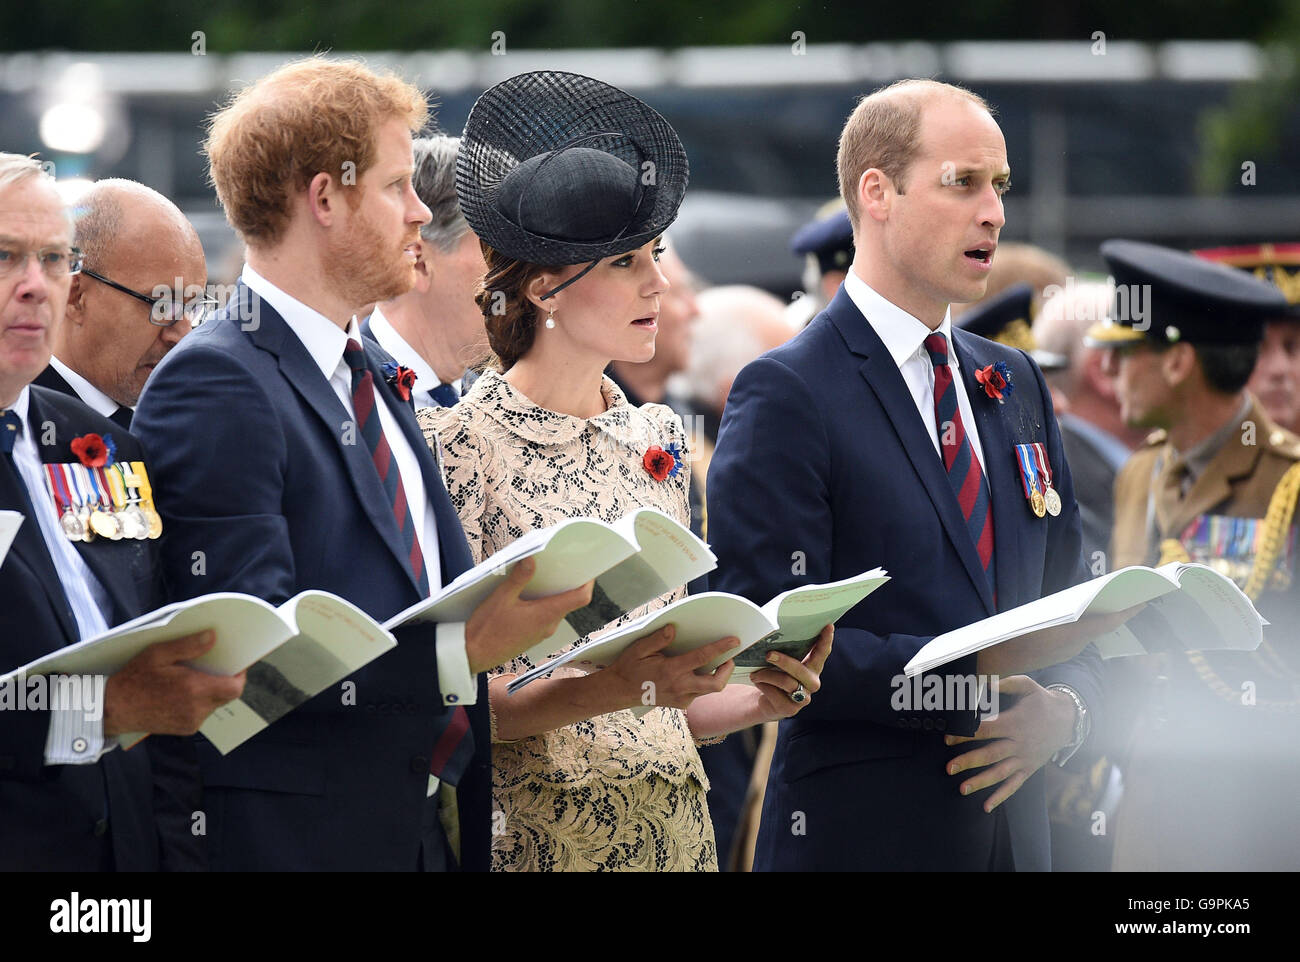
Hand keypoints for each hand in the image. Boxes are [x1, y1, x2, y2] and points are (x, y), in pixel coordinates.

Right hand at [103, 630, 246, 736]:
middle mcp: (196, 709)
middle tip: (213, 666)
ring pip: (216, 704)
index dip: (239, 675)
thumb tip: (212, 637)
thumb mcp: (158, 654)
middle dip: (225, 680)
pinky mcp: (185, 729)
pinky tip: (184, 692)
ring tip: (193, 679)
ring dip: (211, 691)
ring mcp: (191, 722)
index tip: (236, 663)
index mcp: (193, 690)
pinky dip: (200, 701)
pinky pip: (203, 712)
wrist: (112, 709)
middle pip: (228, 695)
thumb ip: (188, 646)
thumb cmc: (132, 680)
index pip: (234, 687)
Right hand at [464, 556, 594, 672]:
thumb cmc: (486, 629)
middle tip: (560, 564)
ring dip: (552, 593)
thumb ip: (519, 578)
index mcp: (546, 615)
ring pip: (556, 608)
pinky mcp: (532, 635)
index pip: (580, 598)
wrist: (473, 655)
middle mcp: (549, 625)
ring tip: (540, 575)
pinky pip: (545, 616)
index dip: (588, 581)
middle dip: (566, 582)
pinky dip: (542, 603)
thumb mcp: (500, 597)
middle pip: (569, 601)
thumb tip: (532, 559)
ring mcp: (541, 632)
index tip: (587, 567)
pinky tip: (528, 594)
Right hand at [604, 624, 736, 709]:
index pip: (703, 658)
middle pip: (716, 684)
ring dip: (716, 677)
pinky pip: (699, 693)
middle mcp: (680, 687)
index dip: (721, 648)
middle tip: (729, 658)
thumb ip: (657, 639)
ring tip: (716, 664)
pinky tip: (695, 673)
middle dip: (727, 670)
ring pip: (709, 690)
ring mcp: (681, 698)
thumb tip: (673, 629)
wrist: (619, 691)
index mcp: (671, 670)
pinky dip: (702, 683)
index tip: (735, 641)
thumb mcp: (639, 649)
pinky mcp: (680, 704)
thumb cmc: (629, 667)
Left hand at [748, 624, 833, 719]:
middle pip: (802, 671)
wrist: (766, 699)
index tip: (828, 626)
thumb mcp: (781, 661)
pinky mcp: (790, 709)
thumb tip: (774, 630)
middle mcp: (812, 682)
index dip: (826, 640)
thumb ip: (785, 649)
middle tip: (769, 654)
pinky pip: (776, 695)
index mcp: (812, 667)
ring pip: (787, 683)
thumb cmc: (775, 674)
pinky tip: (758, 683)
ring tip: (755, 673)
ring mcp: (803, 698)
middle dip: (784, 661)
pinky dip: (764, 687)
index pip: (822, 652)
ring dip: (768, 675)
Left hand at [942, 674, 1076, 811]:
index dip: (966, 734)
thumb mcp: (1026, 685)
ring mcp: (1025, 758)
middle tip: (949, 768)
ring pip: (1000, 773)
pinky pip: (1014, 785)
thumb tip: (983, 683)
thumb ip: (1004, 684)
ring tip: (962, 788)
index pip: (986, 730)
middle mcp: (1019, 744)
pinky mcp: (1029, 769)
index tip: (948, 739)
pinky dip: (1001, 796)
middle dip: (968, 761)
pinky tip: (986, 806)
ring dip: (981, 782)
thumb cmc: (1041, 701)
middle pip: (991, 754)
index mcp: (1015, 723)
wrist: (1068, 719)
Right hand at [976, 602, 1146, 675]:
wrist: (998, 662)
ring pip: (1092, 632)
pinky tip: (1087, 618)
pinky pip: (1081, 637)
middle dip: (1119, 613)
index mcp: (1071, 634)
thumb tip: (1088, 604)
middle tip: (1134, 599)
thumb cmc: (1013, 636)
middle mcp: (1074, 645)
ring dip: (1103, 620)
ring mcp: (1068, 650)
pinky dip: (1089, 627)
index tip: (1144, 602)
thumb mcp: (1039, 617)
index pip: (1108, 622)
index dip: (1128, 612)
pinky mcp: (1061, 653)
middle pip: (1103, 626)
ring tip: (1113, 604)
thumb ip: (1066, 611)